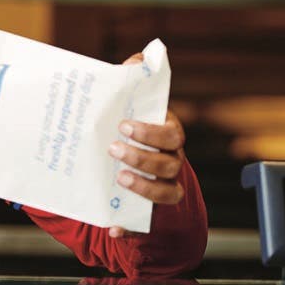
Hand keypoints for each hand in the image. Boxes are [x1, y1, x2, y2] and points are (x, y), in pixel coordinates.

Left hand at [107, 52, 187, 237]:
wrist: (135, 174)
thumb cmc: (131, 134)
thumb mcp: (129, 110)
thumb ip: (131, 85)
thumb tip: (139, 57)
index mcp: (167, 137)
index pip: (171, 133)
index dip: (151, 131)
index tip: (124, 125)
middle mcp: (172, 162)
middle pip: (169, 163)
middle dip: (143, 157)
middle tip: (113, 149)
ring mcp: (165, 189)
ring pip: (166, 192)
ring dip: (143, 186)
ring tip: (118, 178)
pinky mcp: (151, 213)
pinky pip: (145, 225)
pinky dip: (130, 227)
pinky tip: (114, 227)